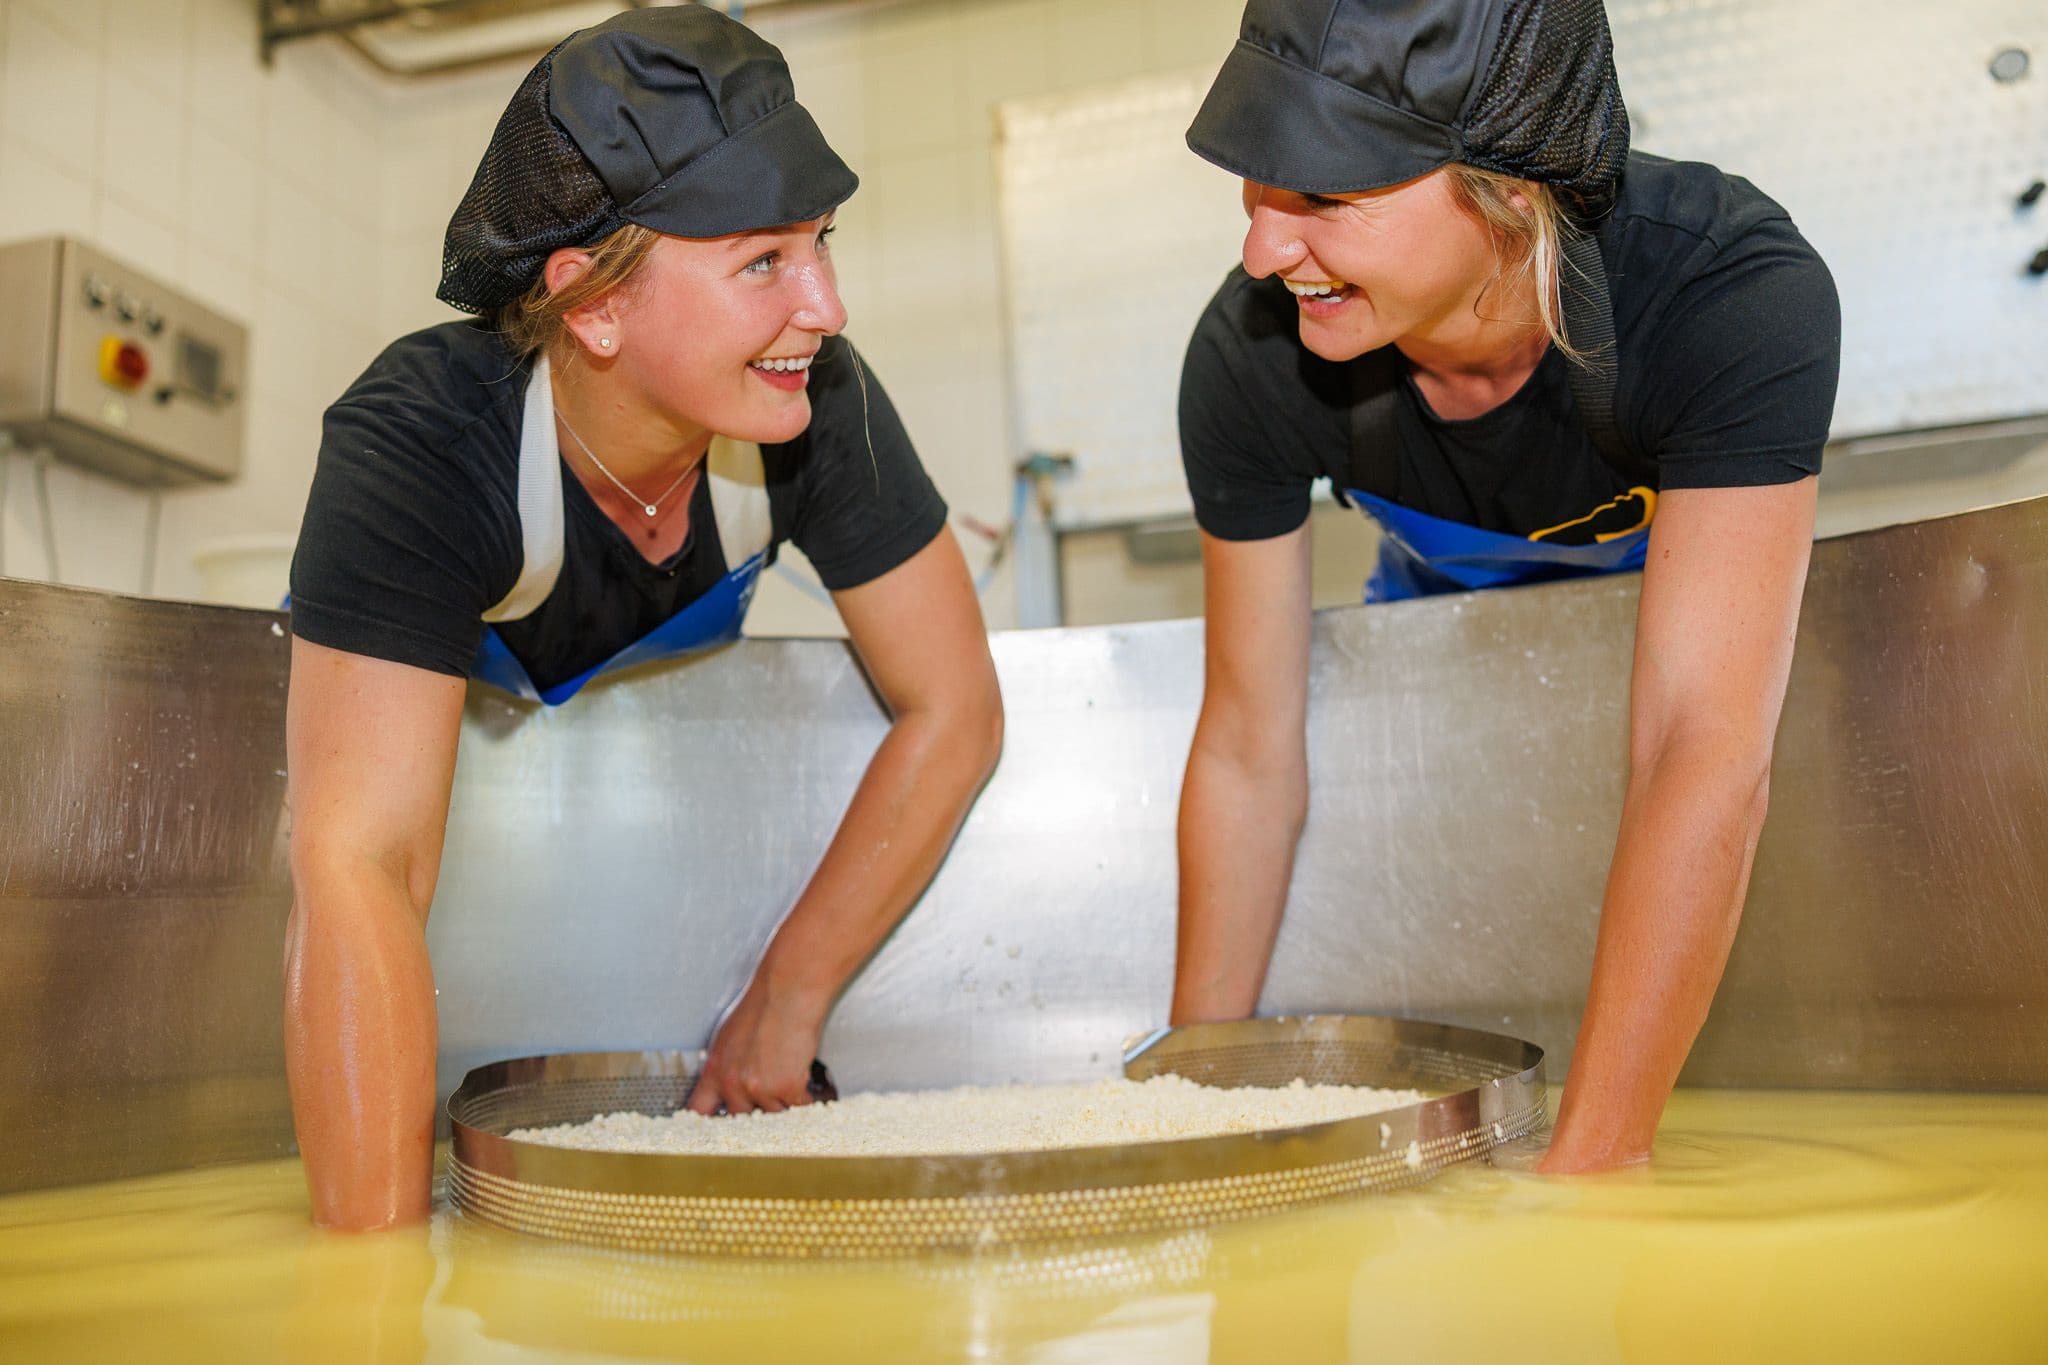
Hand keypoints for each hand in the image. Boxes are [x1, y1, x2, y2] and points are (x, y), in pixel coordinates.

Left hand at [686, 979, 828, 1115]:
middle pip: (742, 1120)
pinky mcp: (786, 1088)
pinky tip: (806, 1083)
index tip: (712, 1136)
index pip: (698, 1112)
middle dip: (758, 1111)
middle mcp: (732, 1083)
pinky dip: (807, 1100)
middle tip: (772, 1097)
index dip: (705, 1128)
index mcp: (715, 1070)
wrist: (789, 993)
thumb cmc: (765, 1006)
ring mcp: (759, 1088)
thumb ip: (729, 1067)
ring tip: (792, 1079)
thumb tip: (732, 1086)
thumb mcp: (731, 1038)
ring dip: (786, 1103)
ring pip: (774, 1115)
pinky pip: (799, 1108)